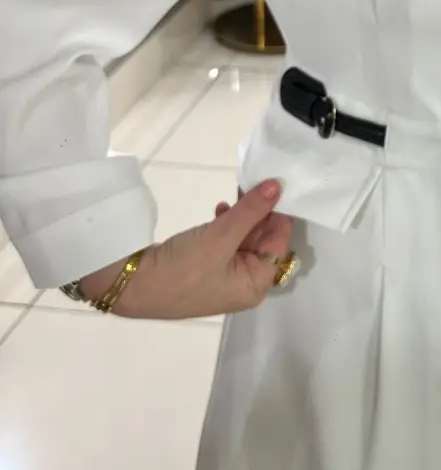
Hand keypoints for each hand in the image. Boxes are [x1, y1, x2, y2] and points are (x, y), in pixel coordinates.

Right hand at [78, 181, 293, 319]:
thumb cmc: (183, 268)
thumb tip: (277, 186)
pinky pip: (226, 244)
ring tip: (235, 195)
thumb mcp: (221, 236)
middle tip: (255, 183)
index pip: (280, 245)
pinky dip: (226, 227)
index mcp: (256, 286)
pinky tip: (219, 209)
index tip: (276, 186)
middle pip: (263, 243)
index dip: (280, 215)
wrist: (131, 285)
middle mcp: (245, 286)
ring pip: (244, 240)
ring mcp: (224, 279)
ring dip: (242, 217)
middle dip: (259, 213)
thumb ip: (251, 210)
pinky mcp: (206, 270)